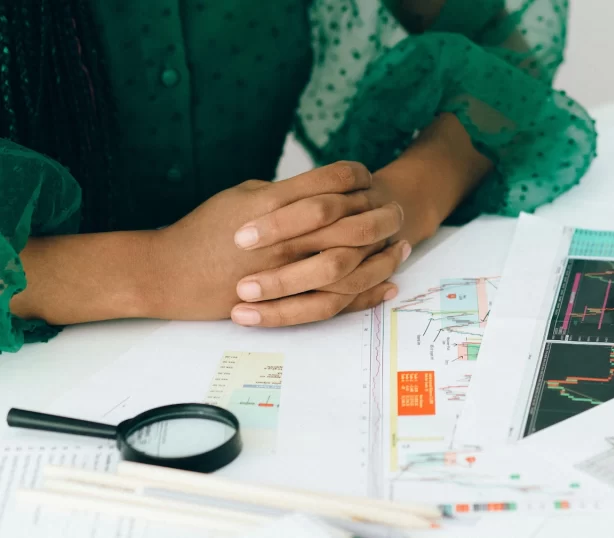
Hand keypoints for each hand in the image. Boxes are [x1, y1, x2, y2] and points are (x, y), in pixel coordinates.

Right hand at [151, 162, 407, 324]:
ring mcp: (286, 270)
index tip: (368, 177)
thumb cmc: (202, 231)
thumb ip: (282, 193)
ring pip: (350, 261)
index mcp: (273, 202)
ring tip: (403, 247)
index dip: (356, 176)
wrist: (168, 274)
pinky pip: (336, 299)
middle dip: (381, 215)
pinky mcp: (284, 300)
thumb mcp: (241, 196)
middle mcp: (284, 235)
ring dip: (382, 255)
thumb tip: (317, 191)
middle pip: (350, 220)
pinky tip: (388, 284)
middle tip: (399, 211)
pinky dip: (367, 292)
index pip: (330, 180)